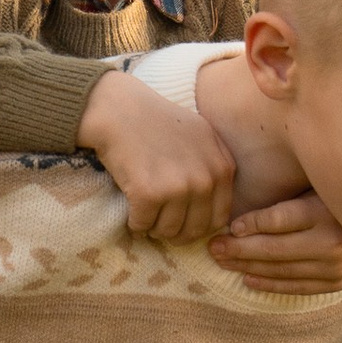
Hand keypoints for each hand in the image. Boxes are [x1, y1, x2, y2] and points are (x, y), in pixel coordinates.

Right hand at [75, 71, 237, 240]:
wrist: (119, 109)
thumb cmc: (156, 120)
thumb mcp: (201, 135)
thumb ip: (215, 166)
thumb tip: (219, 210)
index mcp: (222, 167)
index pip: (219, 217)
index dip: (199, 226)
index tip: (182, 222)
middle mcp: (205, 179)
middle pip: (195, 229)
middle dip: (176, 233)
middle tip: (160, 224)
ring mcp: (178, 187)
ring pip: (168, 231)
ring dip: (154, 228)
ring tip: (145, 214)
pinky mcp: (149, 194)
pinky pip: (142, 224)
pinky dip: (134, 222)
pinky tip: (130, 208)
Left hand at [207, 191, 341, 294]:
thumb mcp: (328, 181)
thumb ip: (296, 183)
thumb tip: (248, 176)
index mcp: (329, 211)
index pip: (281, 220)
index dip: (252, 224)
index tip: (231, 225)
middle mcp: (333, 242)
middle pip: (275, 249)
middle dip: (239, 249)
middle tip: (213, 246)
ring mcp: (336, 267)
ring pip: (282, 271)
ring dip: (247, 266)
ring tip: (222, 260)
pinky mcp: (337, 283)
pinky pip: (297, 287)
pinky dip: (270, 284)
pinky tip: (248, 278)